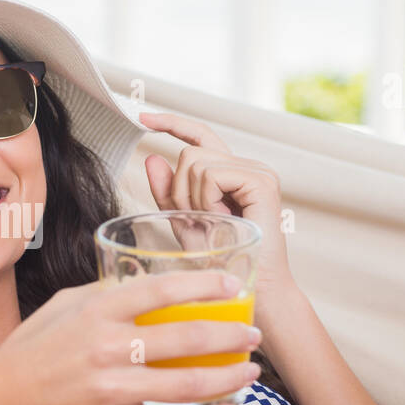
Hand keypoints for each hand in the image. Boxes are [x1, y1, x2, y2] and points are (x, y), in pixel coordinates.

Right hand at [0, 269, 261, 404]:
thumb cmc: (30, 350)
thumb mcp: (62, 305)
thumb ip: (106, 293)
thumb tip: (150, 284)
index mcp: (96, 312)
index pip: (162, 290)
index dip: (204, 287)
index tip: (233, 288)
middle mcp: (107, 348)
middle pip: (187, 338)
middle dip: (231, 335)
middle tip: (254, 334)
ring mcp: (111, 389)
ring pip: (188, 384)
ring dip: (228, 378)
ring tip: (250, 371)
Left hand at [136, 109, 297, 327]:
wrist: (250, 288)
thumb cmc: (220, 261)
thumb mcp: (185, 222)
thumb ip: (169, 191)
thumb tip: (152, 157)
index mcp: (231, 172)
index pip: (198, 136)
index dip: (171, 123)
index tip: (142, 116)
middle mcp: (247, 165)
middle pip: (188, 153)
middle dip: (178, 189)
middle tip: (197, 220)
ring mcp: (257, 171)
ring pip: (195, 162)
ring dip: (191, 199)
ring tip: (212, 225)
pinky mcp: (261, 181)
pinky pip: (211, 175)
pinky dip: (206, 201)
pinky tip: (221, 220)